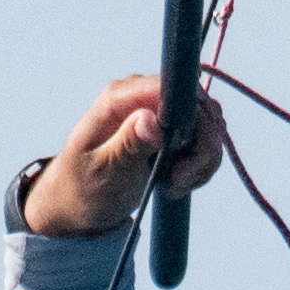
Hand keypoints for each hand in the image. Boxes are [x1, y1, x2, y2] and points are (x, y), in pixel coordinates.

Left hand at [13, 69, 224, 238]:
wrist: (81, 203)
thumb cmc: (83, 187)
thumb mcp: (103, 171)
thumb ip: (127, 145)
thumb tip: (150, 119)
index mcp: (119, 98)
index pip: (171, 85)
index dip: (190, 115)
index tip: (185, 151)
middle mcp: (143, 97)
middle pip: (198, 104)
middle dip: (200, 145)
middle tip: (179, 178)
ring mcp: (161, 113)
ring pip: (208, 124)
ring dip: (201, 161)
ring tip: (174, 184)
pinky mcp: (173, 131)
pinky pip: (205, 141)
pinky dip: (200, 166)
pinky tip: (177, 183)